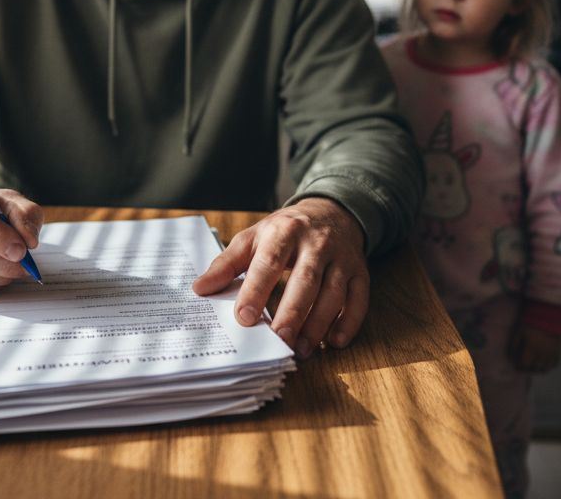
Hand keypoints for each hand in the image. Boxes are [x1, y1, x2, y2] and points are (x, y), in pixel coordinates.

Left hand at [192, 197, 368, 358]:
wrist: (331, 211)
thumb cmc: (285, 231)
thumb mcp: (253, 237)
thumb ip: (227, 263)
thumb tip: (200, 289)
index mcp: (284, 231)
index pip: (269, 262)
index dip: (256, 290)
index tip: (244, 317)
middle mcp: (316, 243)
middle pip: (306, 280)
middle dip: (292, 312)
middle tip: (278, 340)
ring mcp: (342, 258)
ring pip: (333, 293)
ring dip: (318, 324)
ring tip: (300, 349)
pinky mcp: (360, 272)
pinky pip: (359, 299)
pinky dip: (349, 322)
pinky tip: (335, 342)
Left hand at [510, 323, 560, 372]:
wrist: (547, 315)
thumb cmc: (530, 323)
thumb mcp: (519, 332)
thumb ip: (514, 345)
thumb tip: (511, 356)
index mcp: (531, 349)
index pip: (524, 364)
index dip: (519, 366)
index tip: (517, 365)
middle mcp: (542, 354)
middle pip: (534, 368)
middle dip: (528, 368)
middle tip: (524, 366)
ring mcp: (552, 353)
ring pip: (545, 369)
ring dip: (539, 370)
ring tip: (534, 366)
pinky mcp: (558, 351)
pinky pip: (555, 364)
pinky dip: (550, 366)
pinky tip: (545, 363)